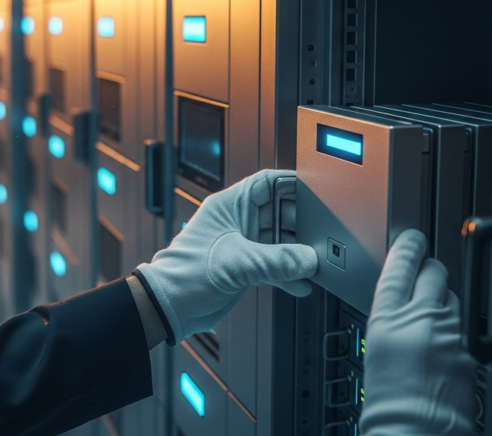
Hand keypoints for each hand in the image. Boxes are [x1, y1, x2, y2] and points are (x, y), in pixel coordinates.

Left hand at [136, 170, 318, 342]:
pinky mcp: (246, 267)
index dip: (293, 184)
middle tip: (321, 237)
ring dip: (296, 254)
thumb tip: (308, 259)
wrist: (170, 308)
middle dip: (301, 225)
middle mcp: (238, 221)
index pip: (268, 183)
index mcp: (230, 205)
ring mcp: (243, 245)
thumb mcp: (237, 262)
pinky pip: (275, 264)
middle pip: (280, 213)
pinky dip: (288, 274)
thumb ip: (276, 260)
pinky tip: (300, 284)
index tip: (317, 193)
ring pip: (280, 241)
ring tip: (313, 263)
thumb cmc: (185, 275)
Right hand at [359, 229, 476, 435]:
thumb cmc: (390, 404)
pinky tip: (446, 346)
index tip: (413, 239)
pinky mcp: (472, 350)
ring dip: (445, 303)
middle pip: (435, 272)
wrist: (415, 433)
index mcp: (388, 319)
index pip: (401, 266)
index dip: (408, 247)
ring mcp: (451, 333)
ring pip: (454, 298)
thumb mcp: (376, 349)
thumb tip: (405, 306)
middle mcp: (422, 320)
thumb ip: (393, 320)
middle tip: (425, 278)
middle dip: (431, 271)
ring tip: (433, 325)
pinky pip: (467, 326)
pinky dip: (458, 329)